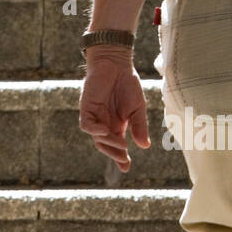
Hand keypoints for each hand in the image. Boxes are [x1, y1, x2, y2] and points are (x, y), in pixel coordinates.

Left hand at [79, 48, 148, 170]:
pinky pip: (87, 125)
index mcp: (116, 125)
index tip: (126, 168)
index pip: (116, 145)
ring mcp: (94, 116)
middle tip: (124, 160)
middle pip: (104, 145)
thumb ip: (139, 126)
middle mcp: (104, 123)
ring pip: (97, 137)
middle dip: (114, 154)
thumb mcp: (137, 108)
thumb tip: (144, 146)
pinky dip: (95, 130)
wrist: (116, 63)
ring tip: (122, 145)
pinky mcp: (86, 107)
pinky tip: (105, 131)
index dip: (120, 157)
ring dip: (108, 143)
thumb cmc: (126, 83)